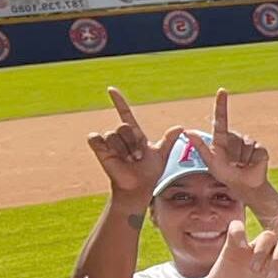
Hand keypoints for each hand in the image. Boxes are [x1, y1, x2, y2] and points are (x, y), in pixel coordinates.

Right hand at [86, 86, 179, 209]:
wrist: (139, 187)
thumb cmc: (149, 172)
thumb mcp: (161, 155)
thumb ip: (169, 140)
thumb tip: (181, 127)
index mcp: (134, 134)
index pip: (124, 113)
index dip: (118, 101)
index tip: (111, 90)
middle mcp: (121, 136)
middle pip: (124, 126)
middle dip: (133, 142)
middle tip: (137, 157)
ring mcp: (109, 142)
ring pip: (113, 134)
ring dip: (123, 149)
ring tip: (128, 161)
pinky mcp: (99, 149)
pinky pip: (96, 138)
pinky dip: (104, 146)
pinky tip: (112, 156)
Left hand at [186, 88, 271, 204]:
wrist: (245, 186)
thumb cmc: (226, 174)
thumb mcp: (210, 162)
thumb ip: (200, 146)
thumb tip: (187, 131)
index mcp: (222, 138)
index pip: (221, 119)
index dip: (221, 104)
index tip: (222, 91)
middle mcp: (235, 137)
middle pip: (233, 139)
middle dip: (232, 155)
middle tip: (232, 165)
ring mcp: (248, 142)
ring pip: (244, 147)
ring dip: (241, 160)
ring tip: (241, 166)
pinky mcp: (260, 148)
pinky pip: (255, 152)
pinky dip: (252, 162)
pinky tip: (250, 165)